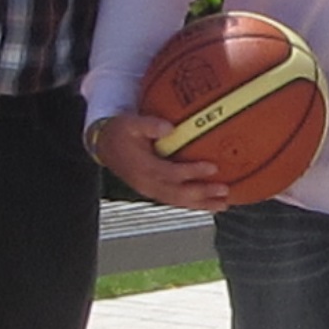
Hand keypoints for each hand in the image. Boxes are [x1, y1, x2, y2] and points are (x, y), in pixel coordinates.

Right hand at [87, 114, 228, 210]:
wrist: (104, 146)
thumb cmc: (120, 132)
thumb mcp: (130, 123)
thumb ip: (149, 124)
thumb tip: (170, 127)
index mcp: (143, 167)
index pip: (171, 173)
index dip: (192, 172)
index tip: (212, 168)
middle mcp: (147, 183)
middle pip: (178, 193)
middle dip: (202, 194)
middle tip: (225, 191)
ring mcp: (150, 190)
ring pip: (178, 201)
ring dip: (201, 204)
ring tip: (222, 205)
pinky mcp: (153, 192)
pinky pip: (174, 201)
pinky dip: (192, 204)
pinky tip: (208, 205)